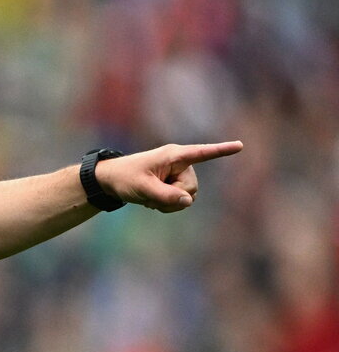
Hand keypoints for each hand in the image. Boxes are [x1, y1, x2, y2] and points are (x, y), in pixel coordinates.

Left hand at [95, 141, 242, 212]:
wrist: (111, 180)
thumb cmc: (125, 178)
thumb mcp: (143, 189)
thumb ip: (166, 196)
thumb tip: (188, 201)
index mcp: (174, 156)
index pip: (201, 153)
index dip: (221, 151)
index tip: (240, 146)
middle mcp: (180, 163)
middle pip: (191, 189)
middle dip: (173, 198)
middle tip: (151, 195)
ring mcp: (177, 174)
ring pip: (186, 198)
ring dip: (168, 203)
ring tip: (149, 197)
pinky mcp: (173, 184)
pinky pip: (179, 201)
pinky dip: (166, 205)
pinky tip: (151, 200)